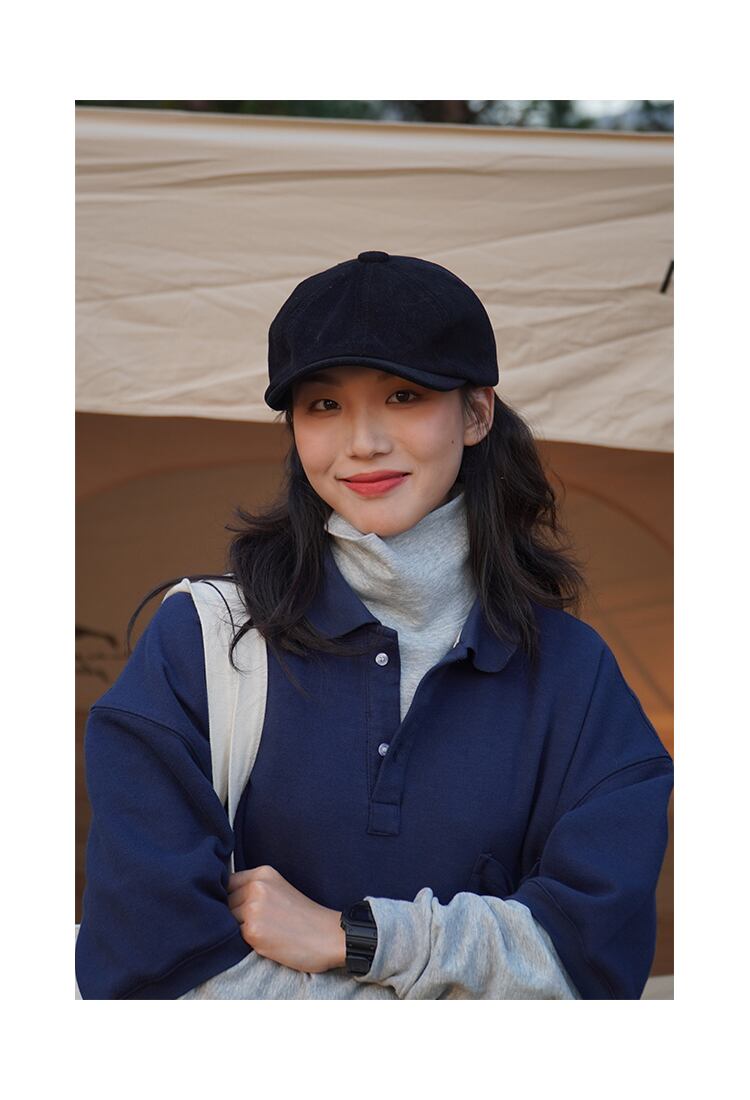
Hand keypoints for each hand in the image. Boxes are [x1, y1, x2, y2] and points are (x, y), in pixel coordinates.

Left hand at [227, 865, 346, 973]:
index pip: (227, 883)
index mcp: (263, 873)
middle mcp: (256, 886)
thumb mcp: (279, 889)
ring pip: (227, 921)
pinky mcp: (253, 930)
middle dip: (233, 915)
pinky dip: (245, 942)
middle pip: (224, 902)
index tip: (240, 909)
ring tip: (263, 934)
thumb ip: (253, 889)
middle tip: (258, 925)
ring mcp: (253, 907)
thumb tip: (221, 901)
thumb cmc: (305, 917)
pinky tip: (265, 943)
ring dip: (238, 930)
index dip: (230, 898)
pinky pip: (235, 938)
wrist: (329, 936)